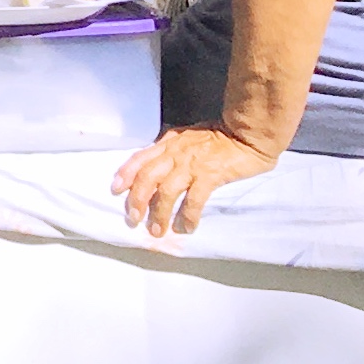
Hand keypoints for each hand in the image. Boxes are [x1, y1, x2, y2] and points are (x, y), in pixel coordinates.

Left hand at [114, 125, 276, 238]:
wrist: (247, 134)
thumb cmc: (221, 136)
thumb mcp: (188, 137)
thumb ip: (172, 149)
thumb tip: (157, 163)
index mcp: (169, 144)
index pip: (140, 158)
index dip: (125, 173)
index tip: (115, 188)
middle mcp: (175, 154)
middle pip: (147, 178)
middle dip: (137, 200)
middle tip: (133, 218)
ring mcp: (192, 165)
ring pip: (166, 191)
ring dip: (159, 213)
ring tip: (157, 230)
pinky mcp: (210, 176)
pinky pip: (194, 199)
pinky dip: (187, 216)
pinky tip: (185, 227)